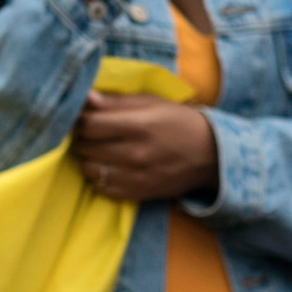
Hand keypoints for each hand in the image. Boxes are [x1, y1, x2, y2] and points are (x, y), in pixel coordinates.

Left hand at [73, 90, 219, 199]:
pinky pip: (101, 187)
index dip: (80, 120)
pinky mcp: (137, 193)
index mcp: (140, 125)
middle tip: (96, 132)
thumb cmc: (178, 122)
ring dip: (90, 157)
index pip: (89, 125)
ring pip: (89, 168)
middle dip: (84, 137)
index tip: (84, 117)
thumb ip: (116, 101)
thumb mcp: (152, 103)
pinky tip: (113, 166)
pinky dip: (101, 176)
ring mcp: (136, 176)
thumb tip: (84, 98)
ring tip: (104, 150)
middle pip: (85, 146)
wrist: (211, 155)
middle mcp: (136, 153)